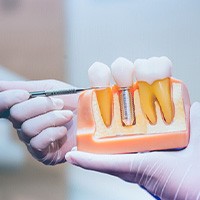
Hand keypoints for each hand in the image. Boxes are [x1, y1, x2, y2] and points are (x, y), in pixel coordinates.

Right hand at [0, 80, 77, 164]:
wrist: (91, 115)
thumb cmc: (72, 101)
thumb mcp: (49, 88)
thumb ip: (24, 86)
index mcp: (24, 109)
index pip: (1, 106)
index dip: (7, 99)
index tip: (24, 94)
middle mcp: (24, 125)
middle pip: (15, 115)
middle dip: (40, 106)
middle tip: (59, 104)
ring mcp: (33, 141)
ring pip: (28, 128)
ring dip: (51, 118)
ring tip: (67, 116)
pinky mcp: (43, 154)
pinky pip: (38, 142)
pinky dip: (53, 132)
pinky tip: (64, 130)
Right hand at [65, 102, 199, 199]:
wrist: (197, 192)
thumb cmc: (194, 173)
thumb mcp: (193, 140)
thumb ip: (192, 122)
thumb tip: (194, 105)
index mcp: (147, 147)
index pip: (128, 135)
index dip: (117, 124)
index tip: (107, 112)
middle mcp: (136, 156)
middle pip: (111, 144)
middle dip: (98, 134)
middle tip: (88, 120)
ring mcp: (130, 164)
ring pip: (103, 155)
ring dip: (88, 148)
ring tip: (78, 135)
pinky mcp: (128, 169)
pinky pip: (104, 165)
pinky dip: (88, 162)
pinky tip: (74, 156)